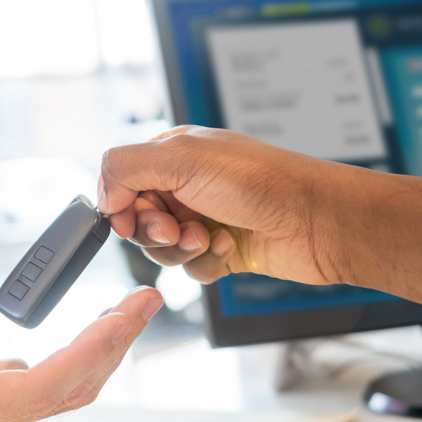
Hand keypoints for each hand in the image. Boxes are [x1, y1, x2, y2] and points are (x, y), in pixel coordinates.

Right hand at [0, 286, 163, 421]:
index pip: (43, 388)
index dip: (90, 353)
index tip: (123, 317)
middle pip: (66, 391)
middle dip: (111, 346)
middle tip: (145, 300)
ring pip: (62, 389)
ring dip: (102, 350)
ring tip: (132, 308)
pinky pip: (47, 382)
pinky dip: (79, 353)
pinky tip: (96, 327)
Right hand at [97, 126, 352, 284]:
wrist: (319, 222)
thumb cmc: (263, 183)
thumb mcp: (182, 159)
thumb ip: (125, 167)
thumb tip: (102, 194)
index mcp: (175, 153)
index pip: (122, 181)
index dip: (121, 204)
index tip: (131, 217)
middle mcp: (188, 183)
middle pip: (138, 218)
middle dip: (152, 229)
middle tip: (176, 228)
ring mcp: (206, 216)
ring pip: (163, 247)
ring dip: (180, 249)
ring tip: (208, 238)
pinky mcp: (225, 248)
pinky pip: (192, 267)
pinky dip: (205, 263)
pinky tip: (230, 248)